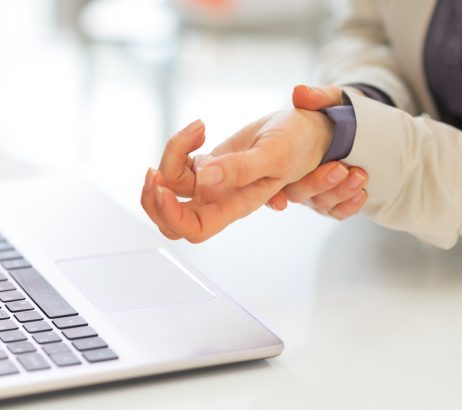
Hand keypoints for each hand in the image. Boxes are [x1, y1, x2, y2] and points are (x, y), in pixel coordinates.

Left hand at [141, 109, 333, 241]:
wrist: (307, 128)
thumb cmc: (299, 145)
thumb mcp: (274, 155)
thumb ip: (241, 169)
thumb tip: (203, 178)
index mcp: (236, 204)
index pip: (194, 229)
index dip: (172, 217)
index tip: (164, 189)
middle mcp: (220, 198)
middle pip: (171, 219)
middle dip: (153, 199)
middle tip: (155, 171)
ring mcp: (212, 181)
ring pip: (170, 188)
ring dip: (168, 159)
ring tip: (196, 131)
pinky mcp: (209, 162)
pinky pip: (179, 163)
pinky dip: (179, 145)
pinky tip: (200, 128)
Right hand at [266, 85, 368, 220]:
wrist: (357, 125)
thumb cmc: (334, 112)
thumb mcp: (330, 99)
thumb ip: (316, 97)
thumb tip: (300, 93)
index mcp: (279, 153)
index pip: (266, 179)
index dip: (271, 193)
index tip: (280, 199)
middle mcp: (291, 178)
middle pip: (296, 193)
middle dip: (317, 184)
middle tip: (338, 168)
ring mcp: (311, 192)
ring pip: (320, 203)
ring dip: (340, 192)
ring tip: (358, 175)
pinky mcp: (331, 201)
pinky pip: (336, 211)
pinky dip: (349, 205)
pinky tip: (361, 193)